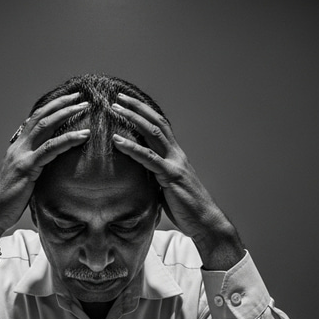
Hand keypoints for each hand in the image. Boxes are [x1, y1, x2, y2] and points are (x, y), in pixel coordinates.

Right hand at [0, 93, 89, 242]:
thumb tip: (50, 169)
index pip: (34, 120)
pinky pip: (50, 149)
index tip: (68, 100)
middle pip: (41, 117)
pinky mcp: (27, 167)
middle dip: (61, 104)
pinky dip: (68, 140)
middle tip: (80, 96)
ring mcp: (22, 155)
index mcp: (17, 148)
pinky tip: (83, 136)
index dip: (51, 108)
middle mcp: (19, 147)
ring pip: (46, 126)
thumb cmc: (7, 200)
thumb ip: (34, 168)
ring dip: (67, 114)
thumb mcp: (22, 179)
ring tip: (85, 107)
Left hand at [111, 93, 243, 269]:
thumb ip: (154, 176)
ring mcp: (174, 163)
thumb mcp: (166, 187)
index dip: (144, 112)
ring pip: (152, 133)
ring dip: (132, 119)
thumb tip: (136, 176)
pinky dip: (131, 148)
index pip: (159, 126)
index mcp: (175, 155)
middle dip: (136, 108)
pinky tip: (116, 141)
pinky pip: (149, 158)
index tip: (127, 103)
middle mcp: (176, 153)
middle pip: (156, 122)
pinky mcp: (171, 176)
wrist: (204, 221)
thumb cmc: (185, 207)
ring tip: (114, 109)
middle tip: (117, 97)